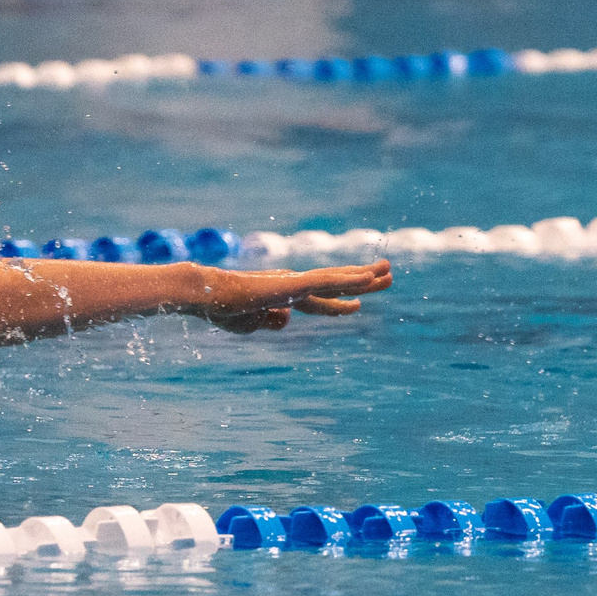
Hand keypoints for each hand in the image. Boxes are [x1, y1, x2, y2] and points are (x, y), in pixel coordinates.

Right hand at [188, 260, 391, 333]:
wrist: (206, 294)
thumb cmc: (221, 308)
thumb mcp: (249, 324)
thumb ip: (269, 322)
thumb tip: (286, 320)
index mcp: (283, 296)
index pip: (320, 301)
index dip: (340, 305)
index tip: (358, 307)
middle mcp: (293, 285)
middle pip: (336, 283)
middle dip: (364, 281)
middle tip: (390, 274)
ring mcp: (294, 283)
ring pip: (337, 279)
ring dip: (365, 276)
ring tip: (390, 271)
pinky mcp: (293, 284)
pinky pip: (327, 282)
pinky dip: (349, 280)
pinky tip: (368, 280)